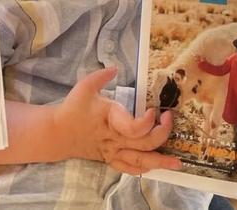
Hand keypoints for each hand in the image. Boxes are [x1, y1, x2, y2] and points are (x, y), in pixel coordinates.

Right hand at [54, 68, 182, 175]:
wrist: (59, 133)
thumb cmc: (73, 108)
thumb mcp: (85, 86)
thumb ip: (102, 75)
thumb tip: (116, 67)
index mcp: (110, 120)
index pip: (134, 129)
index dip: (148, 122)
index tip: (153, 109)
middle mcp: (114, 139)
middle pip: (144, 144)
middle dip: (162, 134)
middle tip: (169, 119)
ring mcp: (114, 152)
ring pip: (140, 161)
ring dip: (160, 162)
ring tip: (177, 163)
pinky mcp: (111, 159)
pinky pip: (130, 169)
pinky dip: (144, 168)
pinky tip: (156, 167)